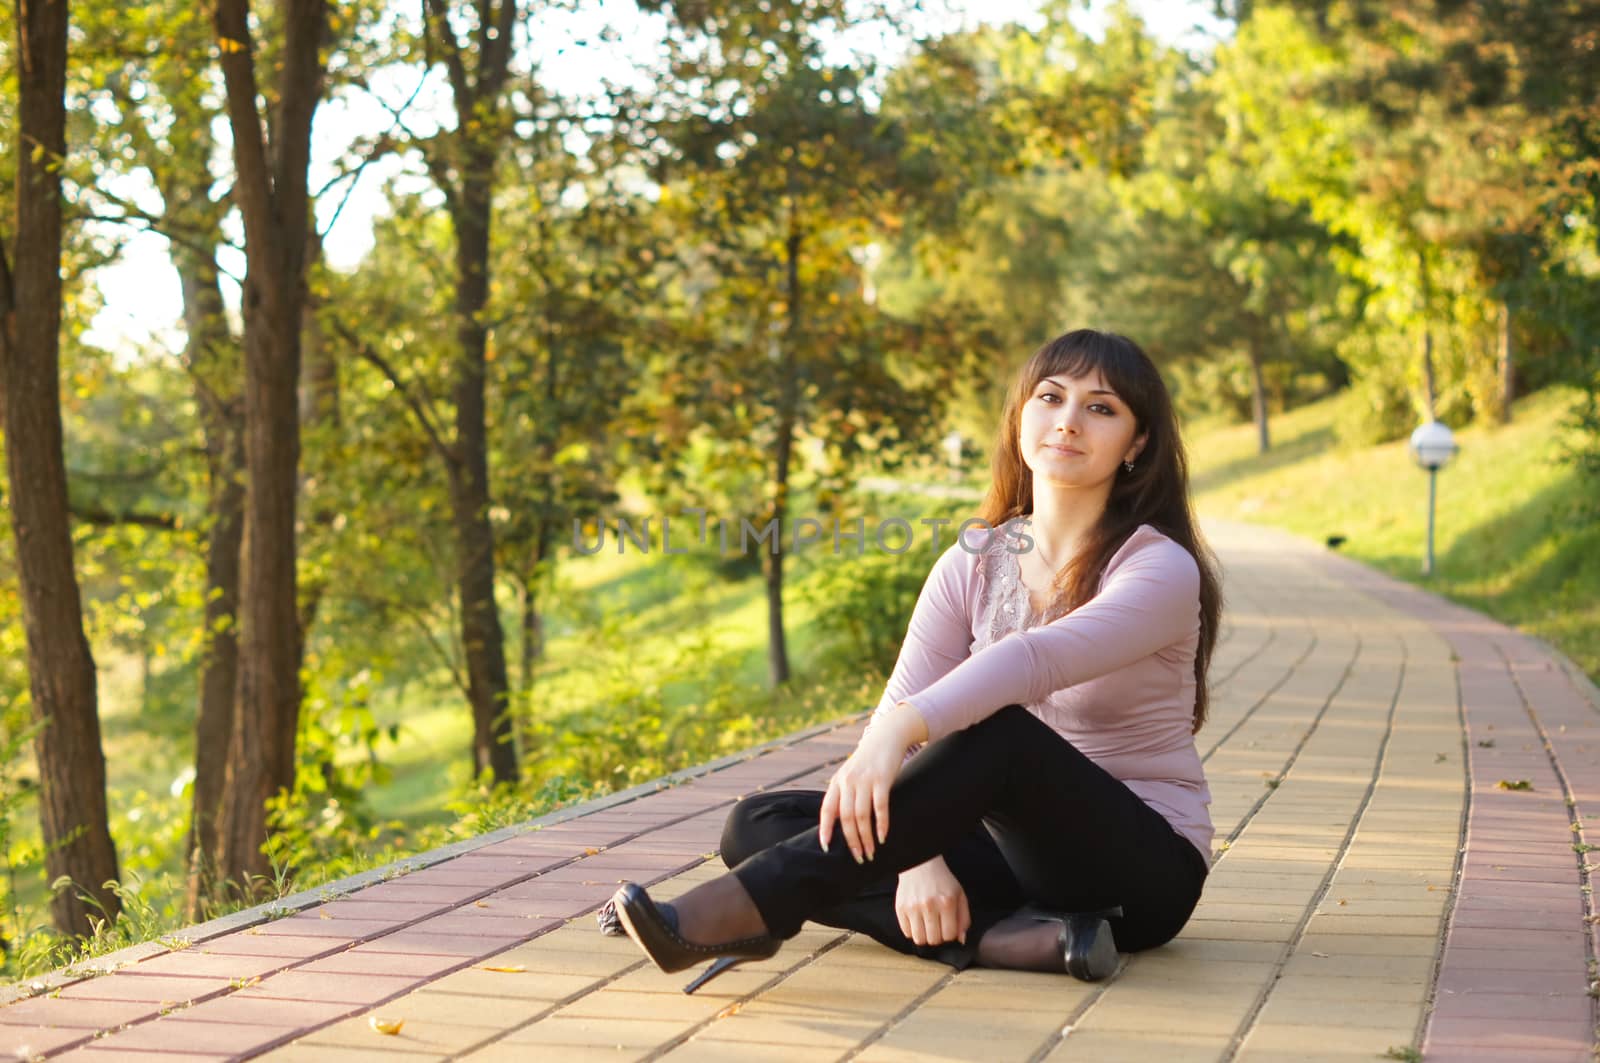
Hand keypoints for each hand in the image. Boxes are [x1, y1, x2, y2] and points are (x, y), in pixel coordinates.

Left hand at [819, 702, 926, 862]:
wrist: (887, 737)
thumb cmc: (868, 761)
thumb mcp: (851, 774)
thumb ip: (844, 794)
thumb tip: (841, 821)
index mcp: (837, 782)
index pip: (827, 810)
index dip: (825, 829)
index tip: (826, 847)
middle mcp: (848, 781)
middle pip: (846, 818)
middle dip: (852, 841)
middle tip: (859, 857)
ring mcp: (865, 780)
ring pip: (862, 816)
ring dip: (867, 838)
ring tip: (871, 853)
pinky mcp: (882, 779)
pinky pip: (880, 807)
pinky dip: (881, 824)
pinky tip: (883, 837)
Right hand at [895, 856, 970, 946]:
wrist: (920, 864)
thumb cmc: (942, 880)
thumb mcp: (959, 895)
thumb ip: (964, 918)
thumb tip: (961, 939)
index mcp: (947, 903)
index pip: (949, 935)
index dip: (949, 934)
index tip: (947, 926)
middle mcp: (929, 906)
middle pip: (934, 940)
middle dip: (937, 936)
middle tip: (936, 926)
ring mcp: (913, 907)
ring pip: (919, 939)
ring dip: (924, 936)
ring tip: (926, 926)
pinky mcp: (900, 908)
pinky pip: (906, 932)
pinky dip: (912, 930)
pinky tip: (916, 920)